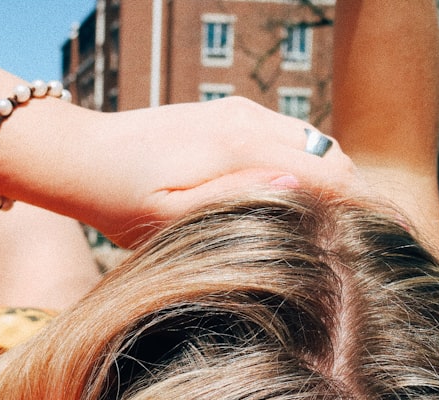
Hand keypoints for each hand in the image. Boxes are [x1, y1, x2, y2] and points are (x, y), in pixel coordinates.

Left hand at [84, 97, 365, 246]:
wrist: (81, 155)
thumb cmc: (118, 199)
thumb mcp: (169, 216)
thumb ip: (234, 200)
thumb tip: (297, 186)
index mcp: (237, 147)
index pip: (329, 173)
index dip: (351, 211)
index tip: (357, 250)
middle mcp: (246, 119)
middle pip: (331, 155)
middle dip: (346, 196)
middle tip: (342, 245)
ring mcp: (239, 110)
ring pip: (313, 141)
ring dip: (324, 178)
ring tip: (317, 225)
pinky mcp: (227, 111)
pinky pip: (285, 133)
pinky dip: (298, 161)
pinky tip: (282, 196)